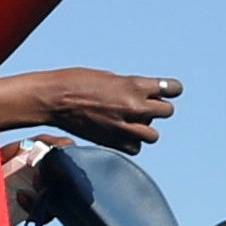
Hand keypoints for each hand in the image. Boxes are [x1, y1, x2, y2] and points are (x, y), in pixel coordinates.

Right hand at [0, 67, 179, 148]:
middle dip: (156, 108)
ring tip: (129, 123)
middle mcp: (134, 107)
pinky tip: (119, 133)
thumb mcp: (109, 78)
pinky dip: (130, 143)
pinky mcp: (112, 142)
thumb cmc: (75, 82)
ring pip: (153, 135)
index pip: (174, 89)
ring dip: (145, 129)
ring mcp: (124, 127)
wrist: (52, 99)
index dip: (170, 89)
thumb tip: (143, 97)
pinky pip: (136, 148)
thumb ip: (129, 88)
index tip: (165, 90)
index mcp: (134, 85)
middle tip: (141, 106)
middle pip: (167, 112)